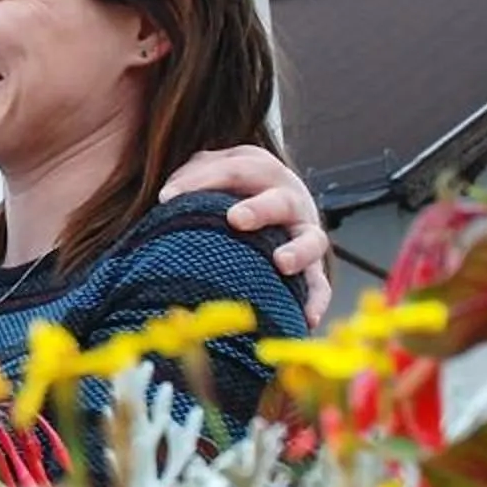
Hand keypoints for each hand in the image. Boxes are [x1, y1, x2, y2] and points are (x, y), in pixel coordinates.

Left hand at [164, 145, 332, 323]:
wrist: (277, 191)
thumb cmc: (234, 184)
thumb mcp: (214, 168)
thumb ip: (192, 177)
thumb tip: (168, 198)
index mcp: (263, 171)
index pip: (233, 172)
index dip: (199, 181)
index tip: (166, 198)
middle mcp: (289, 200)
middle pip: (278, 202)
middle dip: (259, 210)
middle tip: (236, 219)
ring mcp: (305, 233)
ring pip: (311, 240)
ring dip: (298, 251)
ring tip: (282, 264)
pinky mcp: (312, 265)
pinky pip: (319, 284)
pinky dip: (316, 300)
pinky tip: (306, 318)